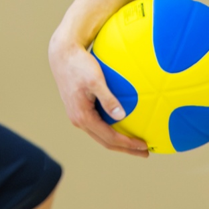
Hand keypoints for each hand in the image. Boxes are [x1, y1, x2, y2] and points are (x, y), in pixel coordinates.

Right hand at [48, 31, 149, 155]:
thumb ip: (107, 99)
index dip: (127, 144)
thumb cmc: (79, 65)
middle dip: (125, 149)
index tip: (145, 145)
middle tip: (145, 153)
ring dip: (118, 142)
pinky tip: (122, 128)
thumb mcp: (95, 81)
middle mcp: (78, 120)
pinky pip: (98, 127)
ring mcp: (77, 116)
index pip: (109, 137)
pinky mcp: (79, 110)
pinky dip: (111, 132)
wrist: (62, 55)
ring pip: (100, 136)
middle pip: (104, 142)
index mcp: (82, 116)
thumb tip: (120, 116)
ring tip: (136, 144)